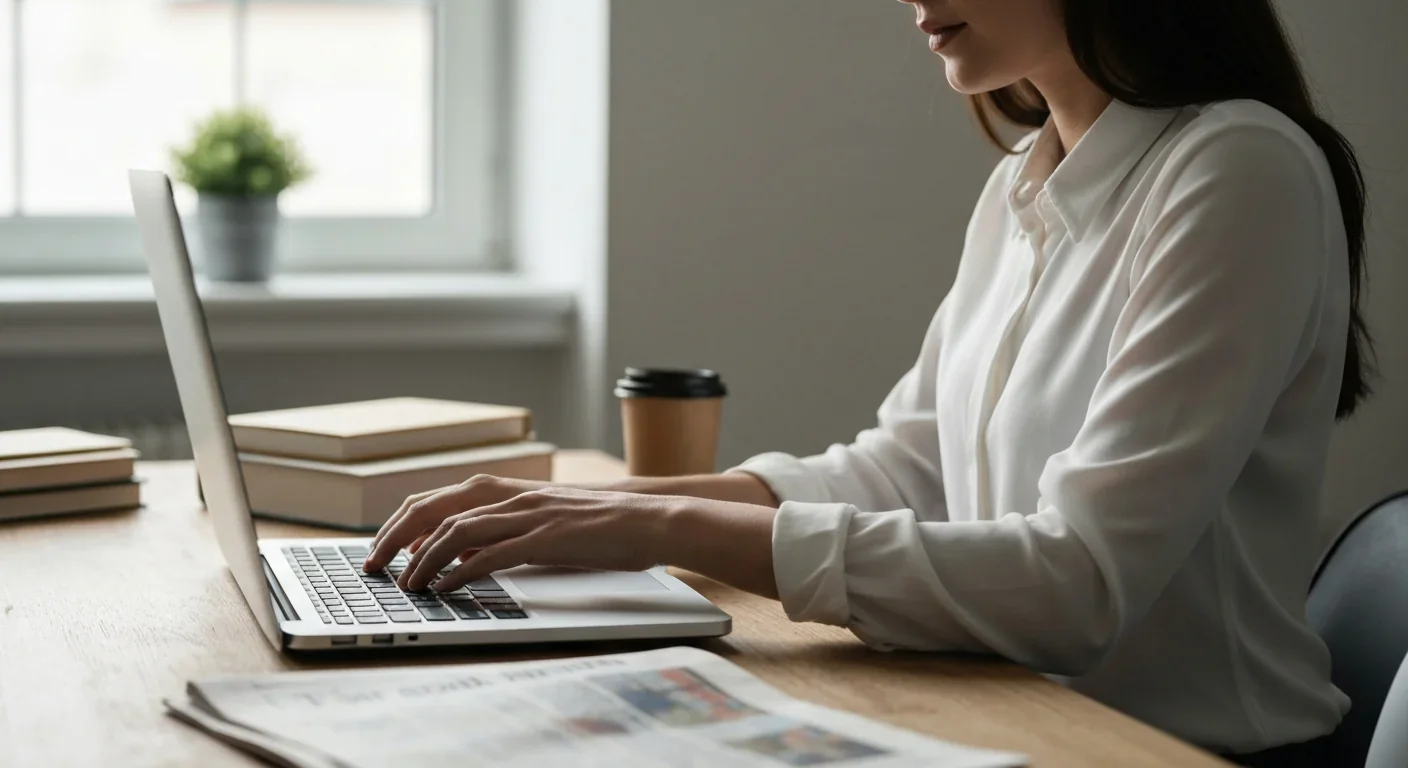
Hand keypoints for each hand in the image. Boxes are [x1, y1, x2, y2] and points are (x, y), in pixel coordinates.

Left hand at [392, 487, 674, 591]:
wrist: (649, 519)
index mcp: (507, 490)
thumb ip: (503, 533)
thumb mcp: (542, 524)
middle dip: (397, 539)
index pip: (437, 500)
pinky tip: (445, 589)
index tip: (380, 550)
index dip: (403, 524)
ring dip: (424, 559)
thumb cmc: (599, 526)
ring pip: (458, 531)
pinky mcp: (547, 538)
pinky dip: (461, 572)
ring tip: (407, 585)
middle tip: (374, 567)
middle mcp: (511, 496)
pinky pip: (492, 554)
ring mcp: (528, 515)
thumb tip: (462, 556)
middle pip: (436, 510)